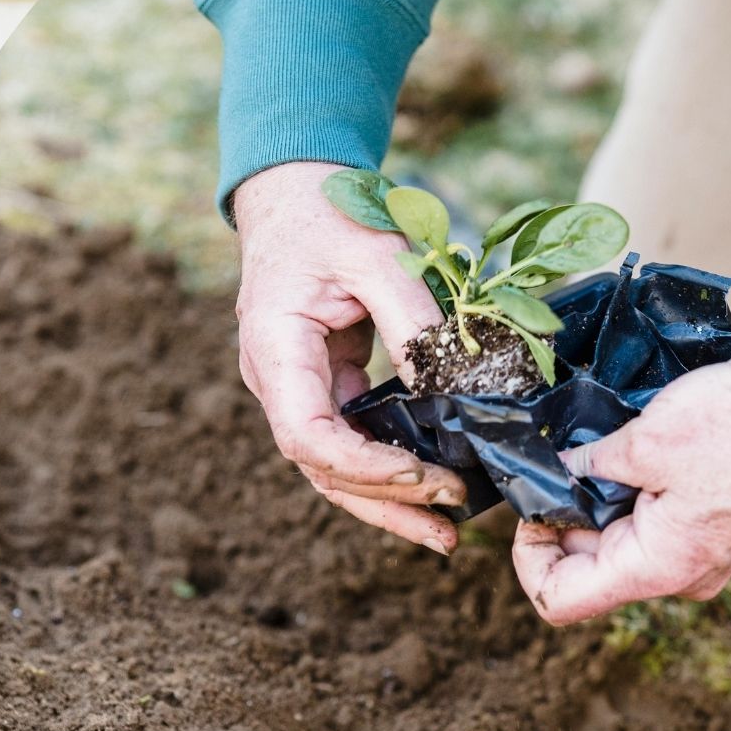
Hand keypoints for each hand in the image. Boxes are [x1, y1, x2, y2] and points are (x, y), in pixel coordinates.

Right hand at [232, 161, 467, 552]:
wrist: (292, 198)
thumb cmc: (328, 215)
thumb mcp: (377, 253)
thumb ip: (412, 318)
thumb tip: (455, 387)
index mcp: (275, 349)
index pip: (306, 435)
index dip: (363, 467)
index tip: (425, 476)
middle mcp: (277, 382)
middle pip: (320, 468)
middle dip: (384, 502)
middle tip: (450, 524)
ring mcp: (296, 389)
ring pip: (332, 467)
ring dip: (385, 502)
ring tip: (444, 532)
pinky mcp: (322, 387)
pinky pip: (349, 441)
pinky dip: (387, 469)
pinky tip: (428, 487)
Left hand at [512, 357, 730, 623]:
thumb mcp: (642, 443)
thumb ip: (585, 468)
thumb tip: (553, 473)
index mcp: (658, 569)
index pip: (560, 601)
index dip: (528, 559)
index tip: (529, 510)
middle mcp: (680, 576)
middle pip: (587, 569)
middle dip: (563, 521)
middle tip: (557, 466)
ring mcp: (701, 556)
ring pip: (620, 544)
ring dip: (598, 503)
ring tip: (599, 452)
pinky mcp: (715, 530)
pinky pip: (653, 526)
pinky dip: (631, 495)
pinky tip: (632, 453)